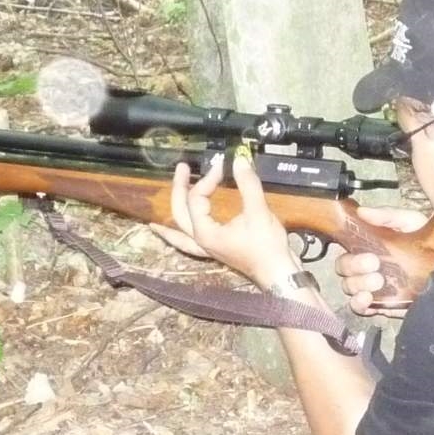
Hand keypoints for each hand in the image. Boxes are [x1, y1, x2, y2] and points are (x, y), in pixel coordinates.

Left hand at [149, 150, 294, 288]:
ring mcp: (206, 247)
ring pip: (179, 230)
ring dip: (171, 216)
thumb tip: (240, 160)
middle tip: (183, 169)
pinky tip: (166, 232)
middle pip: (179, 212)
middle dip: (179, 189)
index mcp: (205, 232)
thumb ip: (248, 184)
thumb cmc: (267, 248)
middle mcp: (200, 240)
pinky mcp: (214, 250)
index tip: (223, 166)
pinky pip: (186, 243)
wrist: (278, 274)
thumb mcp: (258, 212)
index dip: (209, 179)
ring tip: (155, 211)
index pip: (197, 198)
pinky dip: (173, 237)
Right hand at [335, 205, 431, 317]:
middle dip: (355, 269)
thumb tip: (363, 211)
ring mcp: (374, 288)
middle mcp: (368, 269)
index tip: (370, 255)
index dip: (351, 257)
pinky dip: (359, 305)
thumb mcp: (410, 221)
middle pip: (344, 272)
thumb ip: (387, 216)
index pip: (346, 254)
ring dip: (358, 286)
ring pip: (350, 290)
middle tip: (375, 265)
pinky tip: (368, 300)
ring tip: (377, 282)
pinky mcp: (384, 304)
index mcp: (370, 248)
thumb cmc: (428, 238)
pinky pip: (361, 308)